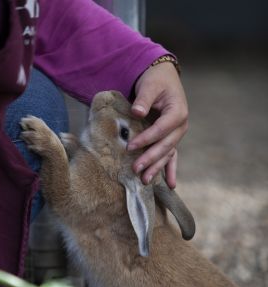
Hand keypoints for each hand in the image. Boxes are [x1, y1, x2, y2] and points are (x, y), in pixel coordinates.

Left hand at [128, 62, 187, 187]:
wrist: (164, 78)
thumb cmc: (156, 80)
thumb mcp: (150, 84)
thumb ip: (144, 98)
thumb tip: (137, 112)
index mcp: (178, 112)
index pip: (161, 129)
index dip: (146, 139)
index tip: (130, 146)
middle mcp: (181, 126)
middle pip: (165, 146)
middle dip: (150, 159)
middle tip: (136, 169)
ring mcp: (177, 135)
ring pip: (167, 154)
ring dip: (157, 168)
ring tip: (145, 181)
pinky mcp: (171, 139)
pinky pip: (171, 157)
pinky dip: (170, 170)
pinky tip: (170, 185)